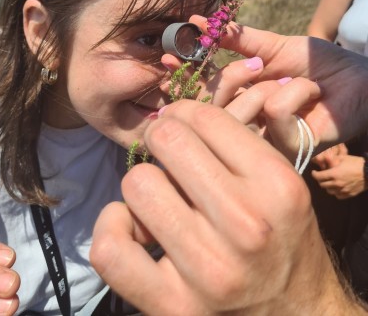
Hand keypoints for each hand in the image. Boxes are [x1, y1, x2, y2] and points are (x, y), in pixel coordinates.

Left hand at [91, 101, 355, 314]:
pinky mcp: (173, 306)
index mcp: (275, 185)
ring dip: (143, 186)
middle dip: (163, 140)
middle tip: (169, 155)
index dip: (185, 114)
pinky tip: (133, 227)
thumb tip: (173, 115)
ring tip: (161, 199)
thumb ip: (235, 144)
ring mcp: (208, 268)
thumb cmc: (284, 238)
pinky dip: (113, 229)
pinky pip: (111, 249)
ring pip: (137, 185)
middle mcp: (246, 224)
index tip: (182, 126)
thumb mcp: (280, 182)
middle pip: (167, 141)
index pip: (204, 118)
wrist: (298, 313)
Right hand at [190, 16, 367, 151]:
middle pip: (211, 105)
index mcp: (238, 99)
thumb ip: (235, 38)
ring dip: (270, 85)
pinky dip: (296, 92)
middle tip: (260, 66)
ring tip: (297, 82)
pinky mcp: (286, 147)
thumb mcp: (272, 45)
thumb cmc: (318, 63)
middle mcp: (244, 122)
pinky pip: (274, 112)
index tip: (166, 55)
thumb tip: (196, 20)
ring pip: (240, 109)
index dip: (182, 76)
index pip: (198, 93)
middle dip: (231, 78)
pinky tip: (313, 95)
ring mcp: (263, 138)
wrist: (359, 78)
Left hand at [311, 154, 366, 198]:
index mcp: (334, 174)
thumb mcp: (343, 158)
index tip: (314, 172)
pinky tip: (337, 187)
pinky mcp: (349, 194)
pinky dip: (335, 192)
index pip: (318, 177)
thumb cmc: (356, 163)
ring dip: (327, 186)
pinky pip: (338, 196)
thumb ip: (332, 160)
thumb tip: (323, 159)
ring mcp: (343, 190)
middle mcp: (337, 184)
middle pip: (322, 185)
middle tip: (321, 176)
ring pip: (329, 191)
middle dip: (320, 180)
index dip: (314, 174)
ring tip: (329, 182)